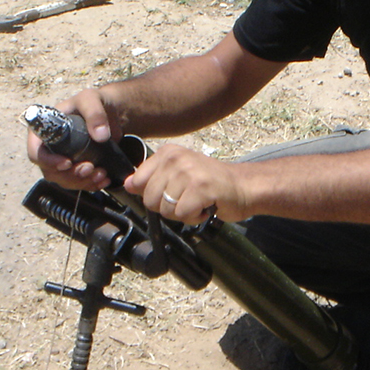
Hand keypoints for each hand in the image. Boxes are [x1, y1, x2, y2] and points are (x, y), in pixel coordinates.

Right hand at [26, 88, 122, 191]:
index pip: (36, 153)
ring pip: (65, 180)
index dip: (48, 162)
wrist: (109, 110)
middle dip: (70, 175)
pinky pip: (78, 182)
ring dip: (82, 182)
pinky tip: (103, 180)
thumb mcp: (91, 99)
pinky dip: (91, 184)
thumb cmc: (92, 101)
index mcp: (44, 131)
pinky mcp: (76, 166)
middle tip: (90, 168)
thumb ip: (94, 113)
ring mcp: (62, 159)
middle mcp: (50, 148)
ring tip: (102, 174)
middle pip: (51, 172)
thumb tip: (100, 136)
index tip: (67, 163)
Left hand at [124, 143, 245, 223]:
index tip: (172, 192)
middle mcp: (176, 158)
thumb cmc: (210, 184)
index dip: (153, 195)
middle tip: (188, 198)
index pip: (138, 181)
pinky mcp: (201, 187)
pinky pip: (182, 214)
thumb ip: (152, 178)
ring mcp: (189, 171)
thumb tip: (127, 184)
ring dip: (183, 213)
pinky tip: (206, 206)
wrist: (243, 187)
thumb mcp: (177, 174)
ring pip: (165, 209)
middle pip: (149, 199)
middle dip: (168, 207)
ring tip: (198, 201)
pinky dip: (194, 217)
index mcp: (168, 152)